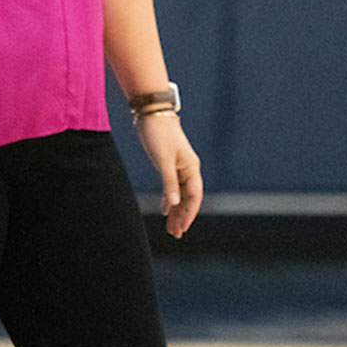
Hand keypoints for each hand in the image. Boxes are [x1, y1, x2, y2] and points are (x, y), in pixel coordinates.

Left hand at [135, 114, 202, 237]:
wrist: (152, 112)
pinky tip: (164, 210)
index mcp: (191, 167)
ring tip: (171, 228)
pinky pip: (172, 186)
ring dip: (176, 210)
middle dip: (183, 216)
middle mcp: (188, 168)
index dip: (189, 213)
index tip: (183, 228)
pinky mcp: (169, 163)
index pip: (194, 196)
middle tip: (175, 234)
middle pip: (188, 198)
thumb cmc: (159, 133)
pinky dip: (168, 199)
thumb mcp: (162, 159)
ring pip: (180, 194)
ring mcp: (178, 166)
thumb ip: (168, 182)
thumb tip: (174, 204)